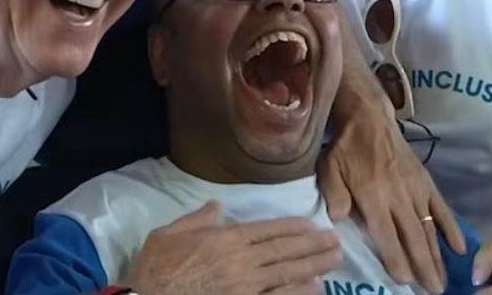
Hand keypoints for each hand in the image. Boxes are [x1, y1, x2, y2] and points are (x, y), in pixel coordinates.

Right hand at [124, 201, 339, 294]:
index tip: (312, 225)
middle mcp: (241, 262)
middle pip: (284, 251)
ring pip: (288, 274)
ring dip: (314, 266)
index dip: (293, 227)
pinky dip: (298, 293)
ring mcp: (245, 288)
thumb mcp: (168, 233)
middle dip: (313, 245)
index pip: (267, 230)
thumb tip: (217, 206)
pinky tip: (315, 288)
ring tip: (334, 260)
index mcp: (224, 240)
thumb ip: (197, 219)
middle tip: (336, 241)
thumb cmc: (155, 268)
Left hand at [317, 104, 463, 291]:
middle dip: (424, 265)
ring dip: (438, 255)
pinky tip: (460, 248)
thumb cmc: (346, 150)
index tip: (405, 279)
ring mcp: (416, 189)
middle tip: (433, 290)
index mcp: (373, 195)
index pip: (386, 234)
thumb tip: (341, 219)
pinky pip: (442, 208)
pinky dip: (452, 228)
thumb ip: (335, 195)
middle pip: (413, 236)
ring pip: (429, 227)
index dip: (396, 257)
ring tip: (444, 278)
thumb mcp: (329, 169)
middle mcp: (398, 196)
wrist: (370, 119)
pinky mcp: (427, 182)